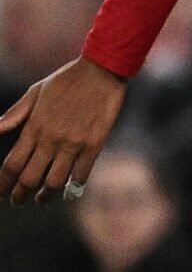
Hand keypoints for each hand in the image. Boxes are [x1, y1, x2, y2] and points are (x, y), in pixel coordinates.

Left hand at [0, 57, 126, 203]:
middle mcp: (51, 139)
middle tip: (18, 200)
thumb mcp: (35, 92)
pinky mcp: (95, 143)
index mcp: (34, 127)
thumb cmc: (66, 80)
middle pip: (29, 177)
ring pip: (55, 181)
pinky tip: (71, 187)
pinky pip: (82, 172)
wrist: (101, 70)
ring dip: (46, 195)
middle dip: (20, 194)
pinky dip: (74, 185)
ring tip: (42, 199)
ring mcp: (74, 143)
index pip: (12, 164)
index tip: (2, 193)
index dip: (3, 183)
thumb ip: (14, 115)